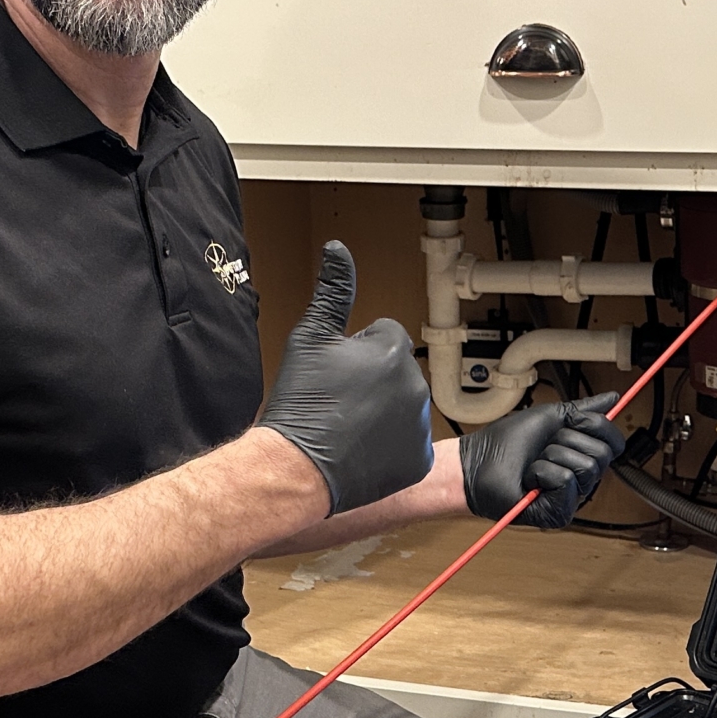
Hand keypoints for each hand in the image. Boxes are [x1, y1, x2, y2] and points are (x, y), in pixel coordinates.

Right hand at [258, 242, 434, 514]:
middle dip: (374, 381)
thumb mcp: (309, 338)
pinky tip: (362, 450)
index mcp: (393, 350)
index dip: (356, 353)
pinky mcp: (419, 459)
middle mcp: (415, 385)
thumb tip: (338, 249)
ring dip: (384, 412)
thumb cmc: (300, 403)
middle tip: (339, 402)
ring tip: (348, 427)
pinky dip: (390, 446)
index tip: (336, 374)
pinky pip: (409, 443)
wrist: (296, 468)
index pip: (385, 336)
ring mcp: (421, 425)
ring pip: (405, 406)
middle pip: (397, 371)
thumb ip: (332, 291)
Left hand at [460, 392, 626, 529]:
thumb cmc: (506, 444)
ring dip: (552, 456)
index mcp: (582, 456)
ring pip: (586, 467)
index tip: (572, 422)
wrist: (477, 464)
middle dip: (568, 440)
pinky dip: (542, 472)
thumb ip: (585, 409)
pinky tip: (530, 479)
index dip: (596, 426)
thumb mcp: (551, 416)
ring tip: (534, 463)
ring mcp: (571, 498)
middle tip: (545, 446)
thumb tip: (613, 398)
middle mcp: (581, 479)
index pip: (614, 443)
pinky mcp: (559, 512)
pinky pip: (567, 481)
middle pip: (602, 454)